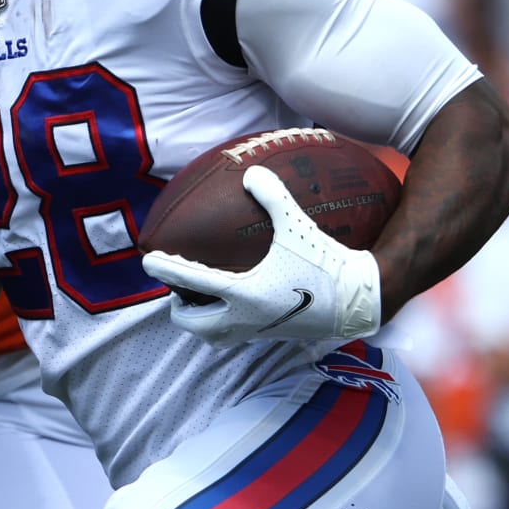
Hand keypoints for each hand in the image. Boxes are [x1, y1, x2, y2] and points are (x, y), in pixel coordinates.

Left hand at [143, 165, 381, 346]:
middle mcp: (246, 319)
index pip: (192, 283)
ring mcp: (258, 332)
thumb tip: (252, 172)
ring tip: (201, 298)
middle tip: (178, 287)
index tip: (147, 260)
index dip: (166, 269)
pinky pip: (236, 335)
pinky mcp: (273, 336)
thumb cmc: (328, 262)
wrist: (361, 300)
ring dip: (201, 321)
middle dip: (179, 307)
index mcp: (245, 294)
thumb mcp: (298, 226)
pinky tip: (237, 301)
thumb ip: (273, 197)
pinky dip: (226, 322)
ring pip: (213, 336)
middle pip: (193, 323)